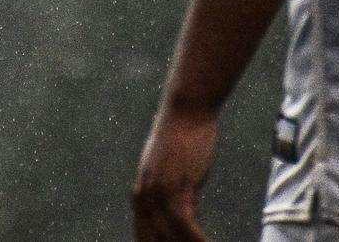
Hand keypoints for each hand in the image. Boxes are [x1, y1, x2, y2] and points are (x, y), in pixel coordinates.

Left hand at [132, 102, 217, 240]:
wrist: (186, 109)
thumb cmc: (181, 139)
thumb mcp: (168, 173)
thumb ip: (168, 196)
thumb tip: (179, 218)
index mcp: (139, 196)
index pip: (143, 237)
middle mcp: (144, 197)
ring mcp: (159, 193)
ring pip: (171, 239)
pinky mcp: (177, 186)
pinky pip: (186, 226)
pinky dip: (199, 241)